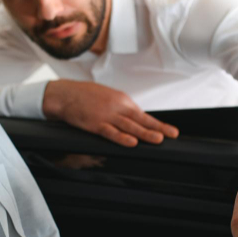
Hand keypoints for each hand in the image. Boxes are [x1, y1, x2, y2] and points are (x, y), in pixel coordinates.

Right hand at [43, 80, 178, 146]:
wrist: (65, 94)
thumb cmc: (86, 95)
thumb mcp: (108, 97)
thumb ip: (121, 108)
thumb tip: (134, 118)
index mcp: (122, 100)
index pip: (142, 114)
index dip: (156, 124)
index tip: (169, 130)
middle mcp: (117, 107)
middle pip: (141, 119)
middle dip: (158, 128)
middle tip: (172, 134)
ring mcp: (106, 116)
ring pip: (129, 126)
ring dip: (145, 133)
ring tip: (158, 139)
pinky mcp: (95, 124)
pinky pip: (111, 132)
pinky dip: (122, 138)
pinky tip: (132, 142)